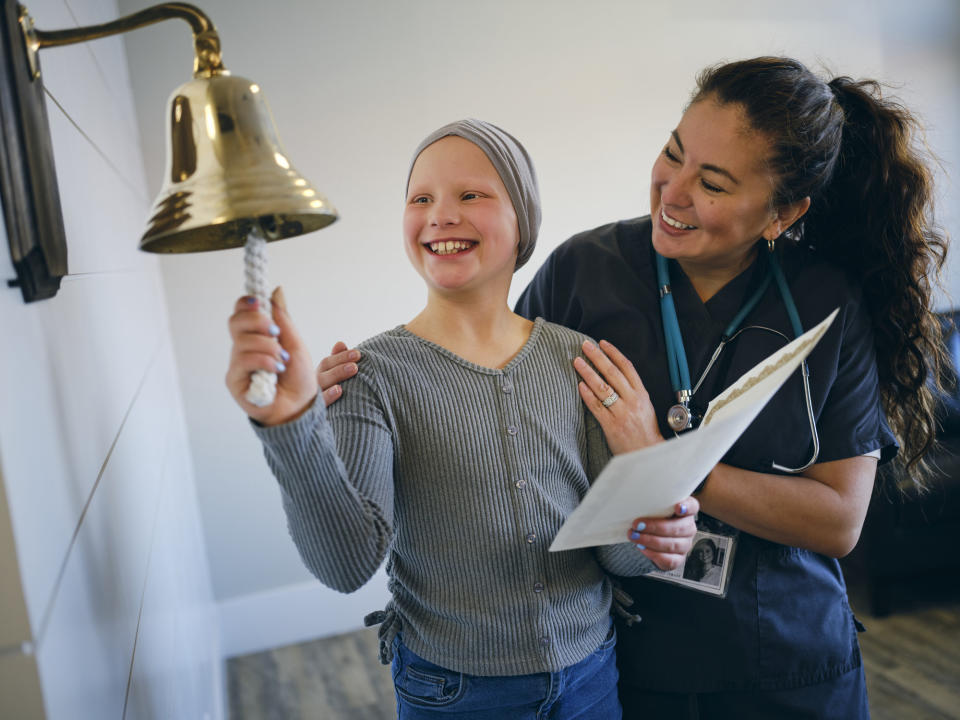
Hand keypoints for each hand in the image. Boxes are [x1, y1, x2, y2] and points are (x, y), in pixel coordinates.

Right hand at [225, 287, 317, 425]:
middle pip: (235, 322)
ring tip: (282, 361)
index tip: (259, 302)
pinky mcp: (234, 380)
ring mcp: (237, 364)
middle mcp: (242, 349)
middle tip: (276, 332)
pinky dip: (263, 361)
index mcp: (256, 337)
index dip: (246, 304)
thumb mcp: (295, 344)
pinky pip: (243, 360)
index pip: (241, 313)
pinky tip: (276, 370)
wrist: (300, 408)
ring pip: (242, 341)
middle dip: (257, 322)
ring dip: (268, 348)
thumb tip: (277, 290)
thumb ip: (283, 319)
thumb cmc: (299, 379)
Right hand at [316, 341, 360, 406]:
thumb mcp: (331, 377)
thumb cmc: (328, 395)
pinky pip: (320, 403)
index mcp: (316, 376)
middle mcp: (311, 386)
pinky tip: (339, 390)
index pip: (327, 363)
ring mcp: (310, 398)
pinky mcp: (312, 412)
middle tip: (358, 358)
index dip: (340, 356)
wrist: (308, 426)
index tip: (357, 353)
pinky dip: (329, 396)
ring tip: (354, 369)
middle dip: (342, 363)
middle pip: (324, 371)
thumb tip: (341, 343)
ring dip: (337, 374)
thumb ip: (336, 360)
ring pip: (322, 384)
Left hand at [574, 339, 662, 453]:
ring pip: (602, 387)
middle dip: (597, 357)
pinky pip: (597, 407)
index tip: (603, 343)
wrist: (648, 453)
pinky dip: (587, 395)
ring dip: (588, 372)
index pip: (627, 367)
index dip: (614, 353)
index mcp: (642, 394)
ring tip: (577, 362)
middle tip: (585, 345)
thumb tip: (614, 375)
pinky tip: (579, 385)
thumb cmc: (645, 430)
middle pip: (612, 373)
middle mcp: (633, 400)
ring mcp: (622, 413)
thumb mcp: (645, 406)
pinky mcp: (612, 425)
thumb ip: (632, 391)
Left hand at [626, 498, 699, 570]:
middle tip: (638, 525)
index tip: (677, 507)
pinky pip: (669, 560)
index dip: (686, 507)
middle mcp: (688, 527)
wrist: (649, 538)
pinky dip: (654, 554)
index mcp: (686, 511)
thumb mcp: (653, 507)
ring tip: (635, 536)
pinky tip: (642, 548)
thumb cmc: (652, 518)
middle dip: (655, 527)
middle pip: (679, 528)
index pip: (692, 506)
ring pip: (673, 545)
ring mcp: (685, 544)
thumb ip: (651, 503)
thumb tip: (634, 500)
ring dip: (650, 541)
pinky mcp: (678, 559)